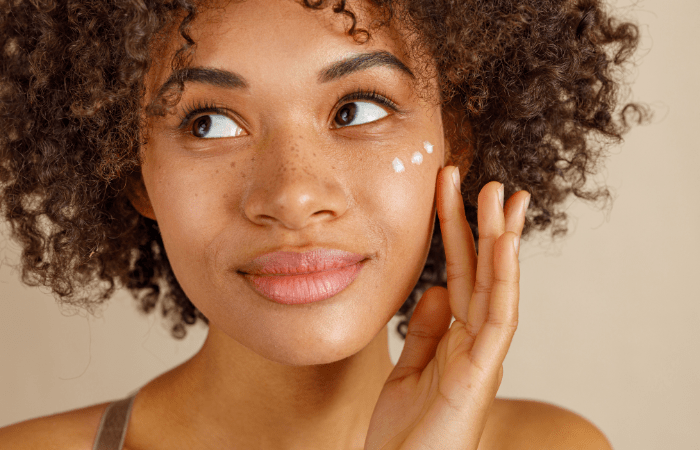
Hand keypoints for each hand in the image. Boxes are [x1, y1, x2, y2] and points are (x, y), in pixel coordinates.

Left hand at [365, 166, 529, 449]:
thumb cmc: (406, 432)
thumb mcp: (409, 370)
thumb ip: (425, 330)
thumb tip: (436, 289)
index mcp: (457, 339)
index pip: (462, 275)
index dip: (460, 234)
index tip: (456, 193)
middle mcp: (475, 342)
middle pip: (482, 273)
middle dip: (485, 226)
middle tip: (488, 182)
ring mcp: (482, 357)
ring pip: (498, 287)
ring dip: (501, 241)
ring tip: (501, 197)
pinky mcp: (481, 374)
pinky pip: (496, 319)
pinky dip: (502, 280)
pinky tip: (503, 246)